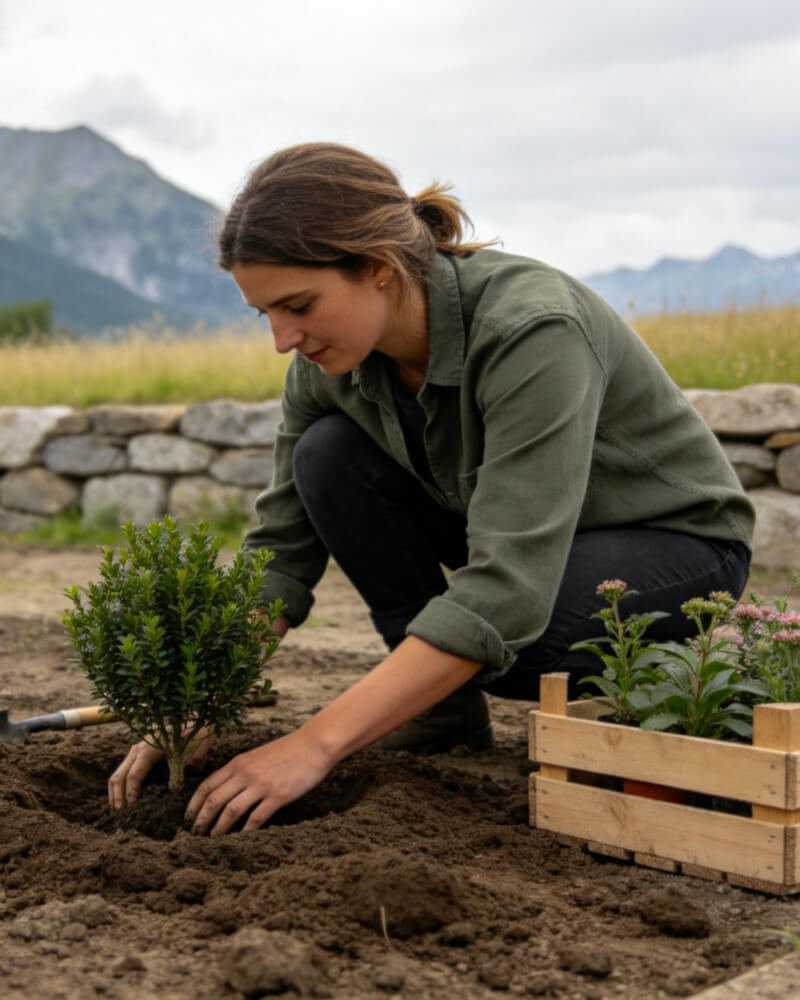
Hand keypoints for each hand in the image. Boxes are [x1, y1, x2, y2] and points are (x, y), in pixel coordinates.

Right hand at [108, 730, 211, 808]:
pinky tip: (123, 802)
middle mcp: (138, 749)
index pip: (133, 775)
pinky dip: (120, 788)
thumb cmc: (193, 739)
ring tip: (119, 813)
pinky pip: (123, 772)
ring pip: (117, 775)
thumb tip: (173, 791)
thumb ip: (181, 772)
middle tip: (120, 817)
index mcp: (149, 750)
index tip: (133, 809)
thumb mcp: (191, 754)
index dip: (131, 793)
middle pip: (119, 777)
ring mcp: (135, 752)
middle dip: (117, 798)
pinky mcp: (137, 756)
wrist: (195, 723)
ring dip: (115, 794)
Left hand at [184, 729, 331, 836]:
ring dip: (219, 829)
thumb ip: (241, 769)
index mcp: (238, 762)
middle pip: (214, 800)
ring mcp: (261, 785)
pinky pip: (256, 818)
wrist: (314, 744)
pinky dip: (245, 832)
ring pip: (230, 812)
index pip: (207, 785)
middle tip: (195, 835)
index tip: (188, 818)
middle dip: (201, 820)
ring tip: (213, 840)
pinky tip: (241, 840)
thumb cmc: (288, 750)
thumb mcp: (258, 755)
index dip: (194, 804)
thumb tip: (225, 789)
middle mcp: (245, 773)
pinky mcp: (278, 796)